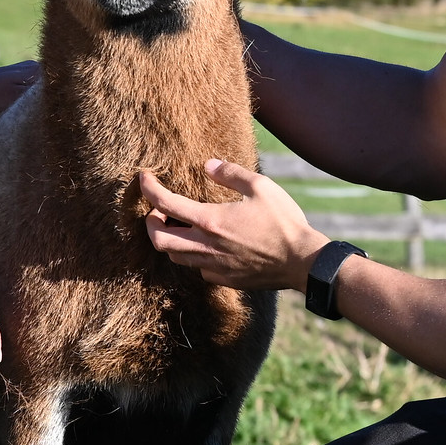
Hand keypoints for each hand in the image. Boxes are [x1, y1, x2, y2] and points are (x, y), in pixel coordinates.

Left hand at [141, 159, 329, 290]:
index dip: (149, 189)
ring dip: (169, 239)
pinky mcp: (223, 279)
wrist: (302, 262)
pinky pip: (196, 268)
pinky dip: (191, 254)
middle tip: (158, 210)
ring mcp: (213, 266)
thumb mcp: (261, 186)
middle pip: (158, 239)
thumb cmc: (283, 222)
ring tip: (179, 225)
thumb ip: (231, 174)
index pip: (166, 204)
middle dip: (150, 223)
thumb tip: (208, 165)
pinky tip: (204, 244)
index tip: (143, 178)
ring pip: (174, 256)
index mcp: (211, 221)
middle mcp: (206, 246)